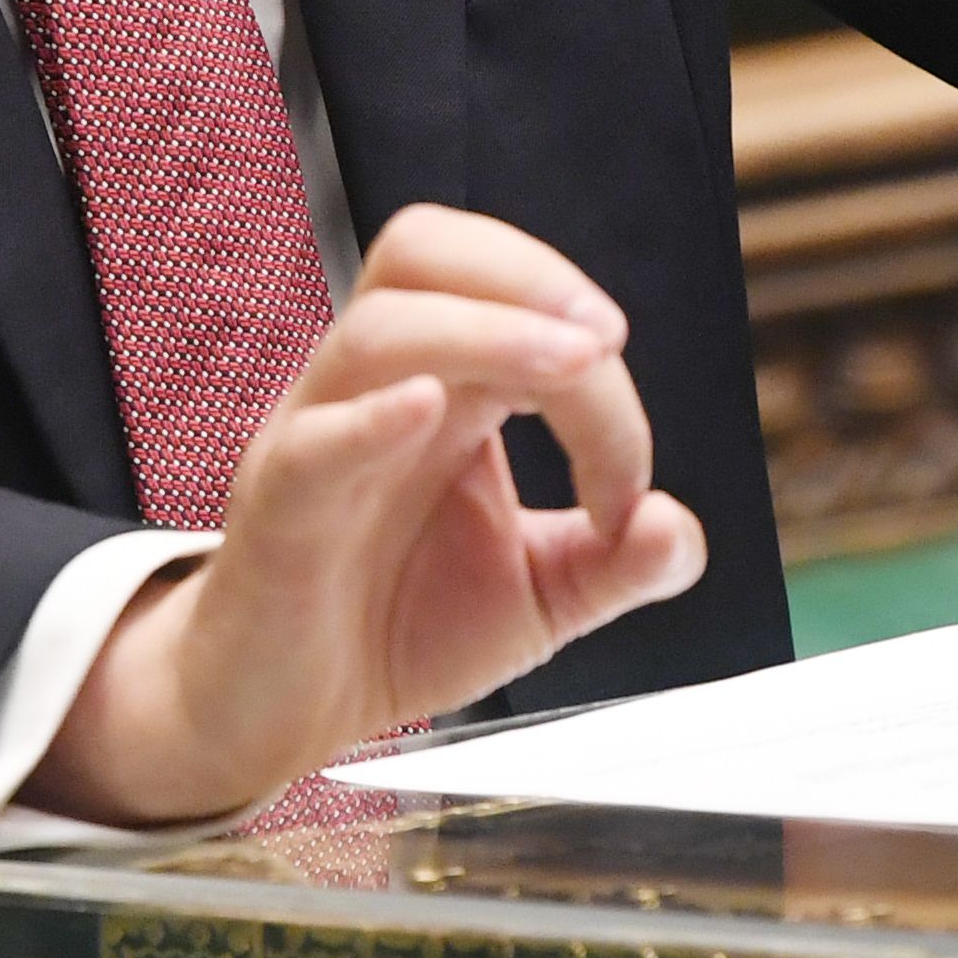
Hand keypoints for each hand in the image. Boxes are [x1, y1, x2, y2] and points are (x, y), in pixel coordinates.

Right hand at [23, 205, 707, 826]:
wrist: (285, 708)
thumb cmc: (394, 624)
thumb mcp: (537, 598)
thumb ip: (617, 565)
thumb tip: (678, 530)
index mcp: (450, 386)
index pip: (522, 310)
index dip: (601, 384)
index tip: (630, 493)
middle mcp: (381, 386)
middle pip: (424, 249)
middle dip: (526, 273)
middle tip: (604, 339)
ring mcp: (321, 433)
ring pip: (381, 326)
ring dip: (487, 332)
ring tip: (570, 367)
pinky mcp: (279, 507)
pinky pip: (314, 438)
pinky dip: (369, 416)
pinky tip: (427, 411)